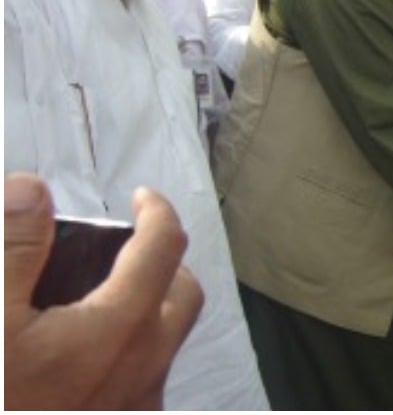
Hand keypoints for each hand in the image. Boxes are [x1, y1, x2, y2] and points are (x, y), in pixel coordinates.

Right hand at [4, 174, 202, 409]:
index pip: (164, 248)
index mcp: (118, 328)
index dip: (156, 211)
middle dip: (166, 263)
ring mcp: (133, 408)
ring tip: (101, 298)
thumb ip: (14, 248)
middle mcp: (142, 368)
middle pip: (184, 297)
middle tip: (129, 247)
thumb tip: (33, 188)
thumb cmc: (0, 394)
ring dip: (150, 311)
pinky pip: (143, 385)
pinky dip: (130, 355)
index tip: (140, 196)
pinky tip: (85, 360)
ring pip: (166, 346)